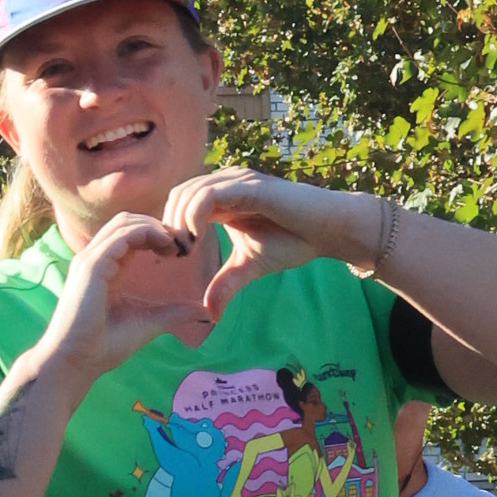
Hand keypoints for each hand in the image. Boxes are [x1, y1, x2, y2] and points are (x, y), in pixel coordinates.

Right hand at [34, 212, 219, 395]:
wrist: (75, 362)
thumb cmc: (103, 346)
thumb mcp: (148, 323)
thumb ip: (174, 313)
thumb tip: (206, 313)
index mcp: (105, 268)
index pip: (129, 234)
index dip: (156, 234)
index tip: (178, 251)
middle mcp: (95, 258)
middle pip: (127, 221)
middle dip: (157, 225)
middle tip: (181, 243)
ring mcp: (91, 259)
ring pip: (124, 222)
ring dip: (154, 226)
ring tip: (176, 243)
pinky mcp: (91, 266)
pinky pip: (121, 235)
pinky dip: (146, 232)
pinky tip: (166, 245)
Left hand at [161, 165, 390, 311]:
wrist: (326, 231)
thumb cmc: (292, 241)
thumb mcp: (249, 267)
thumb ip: (225, 284)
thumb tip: (208, 314)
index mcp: (222, 199)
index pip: (181, 202)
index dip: (170, 227)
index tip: (172, 256)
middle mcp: (227, 185)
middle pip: (179, 194)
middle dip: (169, 223)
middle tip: (175, 254)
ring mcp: (237, 181)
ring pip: (190, 191)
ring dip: (180, 221)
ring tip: (186, 248)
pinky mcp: (249, 185)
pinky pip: (210, 194)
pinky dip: (195, 214)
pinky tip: (196, 238)